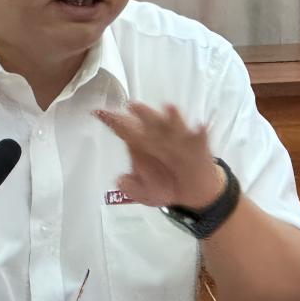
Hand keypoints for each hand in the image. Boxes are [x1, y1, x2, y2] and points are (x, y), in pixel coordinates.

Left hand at [95, 102, 224, 209]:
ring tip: (169, 107)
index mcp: (141, 145)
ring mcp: (179, 140)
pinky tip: (202, 127)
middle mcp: (159, 137)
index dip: (112, 121)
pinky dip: (202, 131)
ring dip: (171, 117)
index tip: (98, 112)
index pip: (124, 129)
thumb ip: (131, 188)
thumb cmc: (164, 187)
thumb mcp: (144, 194)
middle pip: (149, 122)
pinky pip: (200, 137)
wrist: (192, 195)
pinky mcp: (198, 146)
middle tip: (132, 106)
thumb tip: (120, 179)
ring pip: (174, 125)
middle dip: (141, 114)